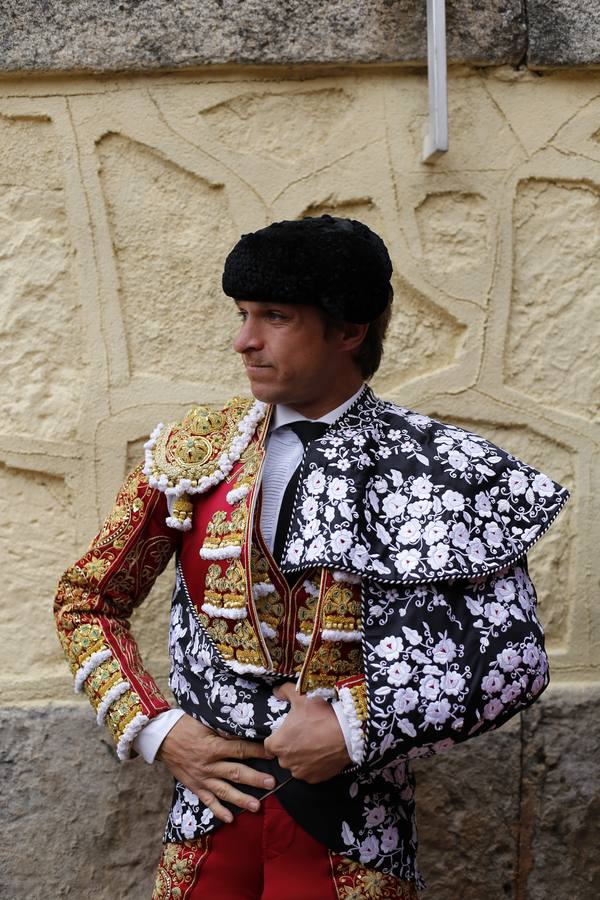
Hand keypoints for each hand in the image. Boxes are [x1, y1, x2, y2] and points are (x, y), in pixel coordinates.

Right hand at [157, 714, 275, 822]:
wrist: (162, 738)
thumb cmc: (185, 726)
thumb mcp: (206, 723)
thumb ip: (224, 730)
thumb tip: (243, 732)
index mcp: (214, 746)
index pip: (240, 749)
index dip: (258, 751)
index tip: (273, 753)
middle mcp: (209, 764)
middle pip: (236, 772)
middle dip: (255, 779)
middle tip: (271, 783)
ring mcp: (202, 778)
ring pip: (224, 791)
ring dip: (241, 799)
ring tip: (257, 806)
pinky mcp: (194, 786)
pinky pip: (208, 801)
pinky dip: (218, 811)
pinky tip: (230, 819)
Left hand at [264, 683, 350, 782]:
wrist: (347, 733)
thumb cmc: (320, 716)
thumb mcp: (301, 697)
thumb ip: (285, 691)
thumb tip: (276, 690)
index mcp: (278, 744)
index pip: (269, 744)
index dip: (278, 737)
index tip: (287, 732)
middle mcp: (286, 762)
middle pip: (283, 755)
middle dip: (290, 747)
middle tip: (303, 734)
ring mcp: (301, 772)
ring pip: (296, 764)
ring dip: (301, 757)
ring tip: (314, 743)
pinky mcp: (315, 779)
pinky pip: (310, 772)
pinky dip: (314, 765)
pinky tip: (322, 752)